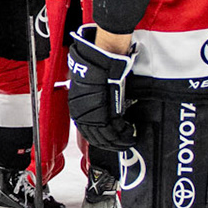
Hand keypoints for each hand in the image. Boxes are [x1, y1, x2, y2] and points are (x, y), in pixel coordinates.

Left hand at [67, 26, 136, 150]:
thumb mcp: (88, 89)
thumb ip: (91, 102)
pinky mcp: (107, 113)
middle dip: (109, 144)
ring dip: (119, 142)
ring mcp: (94, 116)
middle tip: (120, 144)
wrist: (99, 62)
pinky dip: (125, 134)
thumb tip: (98, 107)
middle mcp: (83, 115)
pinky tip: (130, 133)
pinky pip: (116, 131)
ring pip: (106, 138)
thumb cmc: (94, 71)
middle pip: (96, 138)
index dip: (98, 139)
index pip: (86, 132)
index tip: (107, 141)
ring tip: (128, 140)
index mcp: (77, 110)